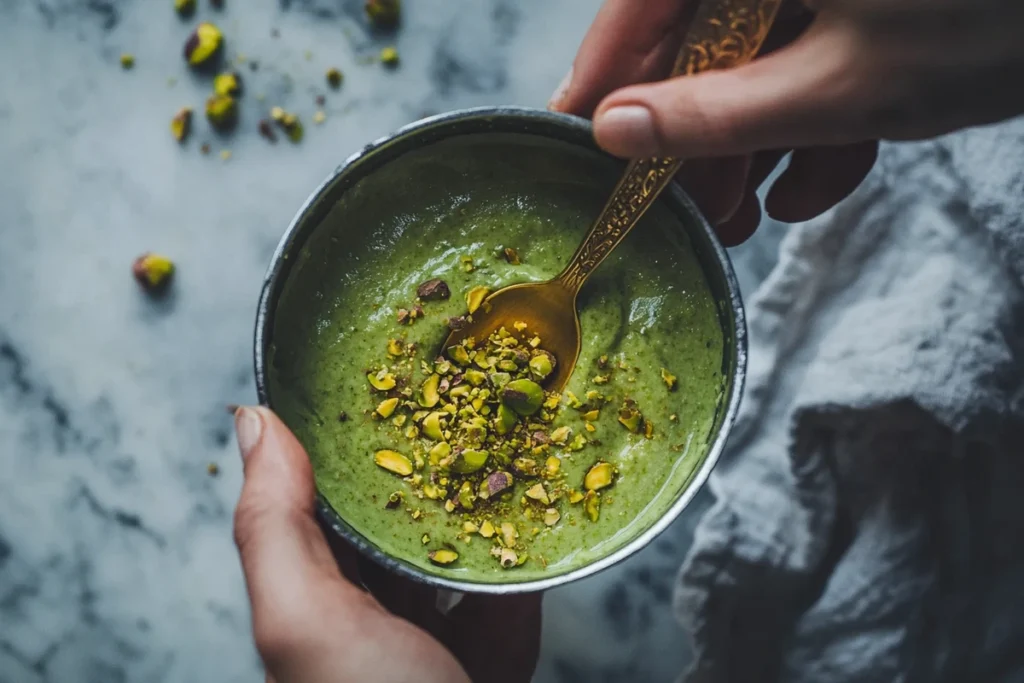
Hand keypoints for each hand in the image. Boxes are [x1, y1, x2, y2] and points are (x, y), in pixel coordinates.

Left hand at [231, 406, 541, 682]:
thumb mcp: (306, 621)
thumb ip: (275, 526)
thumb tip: (253, 421)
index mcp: (316, 602)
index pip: (322, 501)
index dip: (342, 438)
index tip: (377, 373)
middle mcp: (373, 618)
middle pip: (398, 517)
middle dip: (425, 459)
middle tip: (458, 390)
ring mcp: (439, 639)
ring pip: (462, 547)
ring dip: (487, 496)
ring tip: (509, 432)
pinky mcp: (497, 654)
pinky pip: (515, 588)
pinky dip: (532, 549)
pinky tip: (547, 505)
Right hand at [550, 0, 1023, 243]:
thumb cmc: (989, 24)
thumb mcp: (840, 88)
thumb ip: (717, 115)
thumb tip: (617, 131)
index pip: (643, 2)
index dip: (605, 75)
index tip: (577, 138)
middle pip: (702, 41)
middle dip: (695, 135)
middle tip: (680, 209)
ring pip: (758, 60)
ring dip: (753, 144)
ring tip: (746, 217)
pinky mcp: (864, 6)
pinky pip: (812, 58)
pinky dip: (811, 123)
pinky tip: (815, 182)